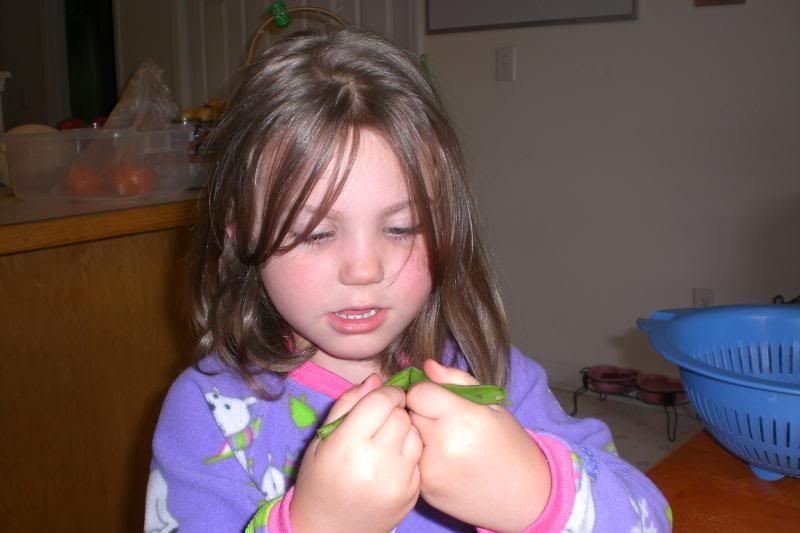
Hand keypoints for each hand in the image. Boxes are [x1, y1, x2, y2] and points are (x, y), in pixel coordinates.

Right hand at [290, 374, 421, 532]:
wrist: (329, 530)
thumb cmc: (319, 479)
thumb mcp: (322, 439)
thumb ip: (348, 404)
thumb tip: (377, 378)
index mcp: (347, 446)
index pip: (382, 401)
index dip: (386, 392)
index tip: (383, 395)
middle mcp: (375, 463)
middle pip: (402, 416)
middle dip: (395, 411)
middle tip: (382, 419)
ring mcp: (397, 482)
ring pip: (416, 435)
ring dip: (405, 431)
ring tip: (387, 439)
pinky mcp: (411, 494)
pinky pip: (420, 458)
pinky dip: (410, 454)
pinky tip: (392, 460)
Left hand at [407, 360, 550, 531]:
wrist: (524, 497)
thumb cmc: (510, 445)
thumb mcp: (493, 405)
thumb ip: (457, 380)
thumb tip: (427, 366)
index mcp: (463, 418)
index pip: (418, 392)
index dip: (426, 391)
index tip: (437, 398)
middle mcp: (443, 445)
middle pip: (408, 413)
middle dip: (420, 412)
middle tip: (442, 421)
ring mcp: (431, 471)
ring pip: (405, 437)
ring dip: (417, 434)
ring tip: (442, 440)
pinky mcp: (424, 491)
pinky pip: (409, 461)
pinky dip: (419, 456)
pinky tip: (442, 460)